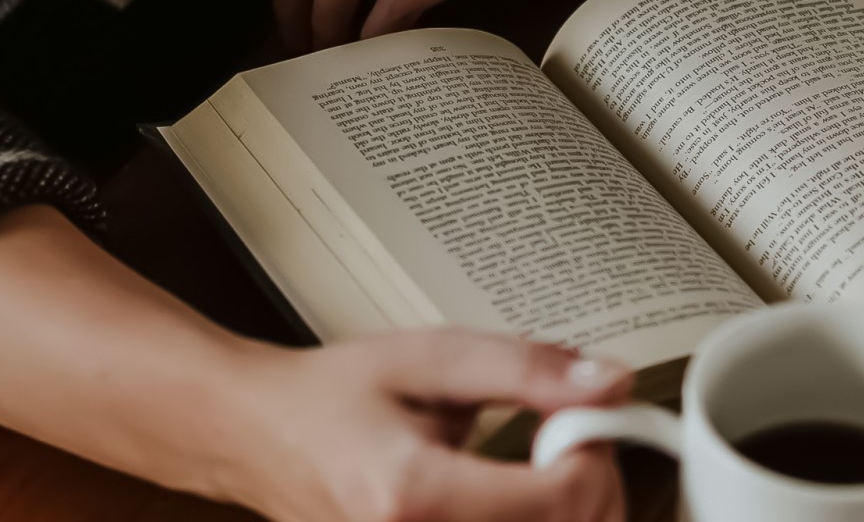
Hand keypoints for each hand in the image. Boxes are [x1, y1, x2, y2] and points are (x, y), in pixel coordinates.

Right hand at [0, 206, 628, 521]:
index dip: (596, 454)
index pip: (562, 500)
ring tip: (549, 467)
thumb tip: (608, 380)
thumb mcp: (431, 358)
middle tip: (575, 439)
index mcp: (416, 494)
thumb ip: (526, 369)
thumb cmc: (328, 397)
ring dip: (572, 511)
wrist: (255, 434)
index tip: (586, 420)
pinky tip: (525, 499)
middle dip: (597, 488)